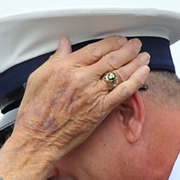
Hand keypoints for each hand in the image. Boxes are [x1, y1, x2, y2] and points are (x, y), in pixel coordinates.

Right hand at [16, 35, 149, 156]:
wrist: (37, 139)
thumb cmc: (35, 113)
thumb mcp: (38, 78)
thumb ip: (55, 58)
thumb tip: (64, 44)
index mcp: (66, 67)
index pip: (95, 49)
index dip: (111, 42)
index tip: (118, 40)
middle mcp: (82, 78)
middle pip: (111, 58)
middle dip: (127, 49)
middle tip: (135, 45)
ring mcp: (93, 94)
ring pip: (120, 72)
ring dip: (136, 62)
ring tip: (144, 56)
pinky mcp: (100, 110)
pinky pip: (123, 92)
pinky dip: (136, 81)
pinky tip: (144, 73)